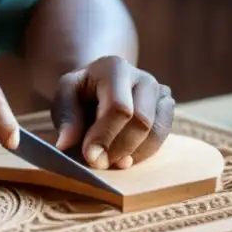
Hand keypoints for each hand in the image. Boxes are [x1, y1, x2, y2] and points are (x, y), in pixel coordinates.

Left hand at [51, 56, 173, 169]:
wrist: (100, 85)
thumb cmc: (81, 92)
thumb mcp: (65, 96)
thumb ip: (65, 117)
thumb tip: (65, 144)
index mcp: (114, 68)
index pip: (119, 107)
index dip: (106, 135)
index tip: (90, 156)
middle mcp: (143, 77)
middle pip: (142, 120)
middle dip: (119, 148)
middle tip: (100, 163)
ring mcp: (160, 92)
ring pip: (156, 132)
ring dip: (132, 153)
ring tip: (111, 160)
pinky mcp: (167, 107)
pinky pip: (163, 137)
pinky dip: (143, 153)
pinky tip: (125, 156)